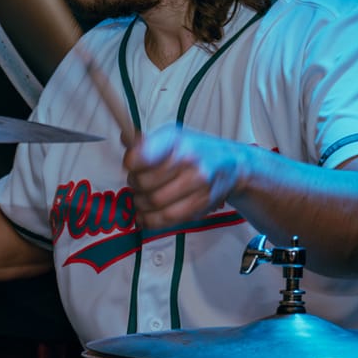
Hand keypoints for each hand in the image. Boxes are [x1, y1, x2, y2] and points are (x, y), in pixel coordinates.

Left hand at [123, 125, 247, 231]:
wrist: (232, 166)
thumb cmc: (196, 150)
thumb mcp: (173, 137)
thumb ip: (146, 141)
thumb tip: (125, 138)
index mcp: (177, 140)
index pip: (143, 154)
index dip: (131, 162)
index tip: (131, 164)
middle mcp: (189, 161)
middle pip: (145, 182)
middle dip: (134, 185)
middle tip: (136, 183)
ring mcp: (197, 184)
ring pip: (154, 203)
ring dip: (140, 204)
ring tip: (141, 199)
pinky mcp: (200, 204)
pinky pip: (166, 219)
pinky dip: (150, 220)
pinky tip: (144, 216)